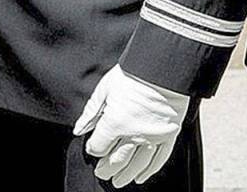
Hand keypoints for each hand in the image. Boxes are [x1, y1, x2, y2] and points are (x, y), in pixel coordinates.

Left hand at [73, 65, 188, 186]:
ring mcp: (153, 137)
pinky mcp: (168, 135)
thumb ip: (92, 111)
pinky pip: (158, 159)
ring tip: (118, 181)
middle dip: (107, 167)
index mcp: (116, 122)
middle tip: (102, 173)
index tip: (92, 147)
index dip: (94, 148)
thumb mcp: (105, 88)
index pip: (100, 146)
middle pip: (117, 159)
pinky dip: (149, 170)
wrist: (162, 66)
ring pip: (137, 164)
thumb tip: (78, 129)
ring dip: (126, 174)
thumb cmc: (133, 73)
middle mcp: (134, 134)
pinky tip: (140, 176)